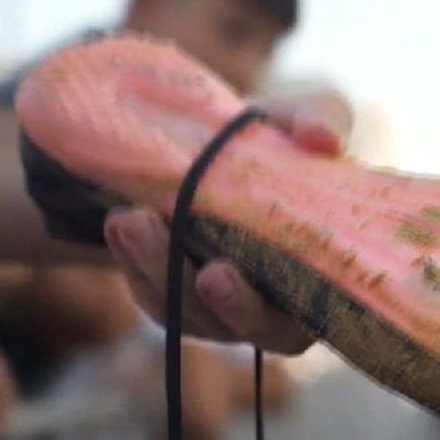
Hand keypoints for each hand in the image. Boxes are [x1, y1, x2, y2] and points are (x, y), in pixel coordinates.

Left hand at [103, 87, 352, 354]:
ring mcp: (222, 307)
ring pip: (188, 312)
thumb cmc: (286, 135)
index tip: (219, 272)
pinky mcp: (178, 294)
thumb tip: (322, 137)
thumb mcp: (312, 114)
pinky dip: (133, 263)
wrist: (232, 139)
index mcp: (321, 280)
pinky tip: (118, 224)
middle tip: (192, 266)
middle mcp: (273, 307)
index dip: (257, 306)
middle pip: (240, 324)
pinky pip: (155, 295)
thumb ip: (322, 119)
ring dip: (156, 270)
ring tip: (128, 220)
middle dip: (207, 297)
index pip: (297, 321)